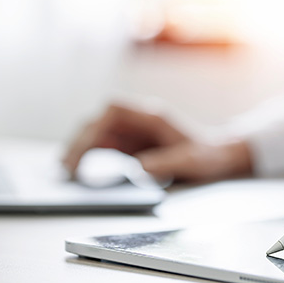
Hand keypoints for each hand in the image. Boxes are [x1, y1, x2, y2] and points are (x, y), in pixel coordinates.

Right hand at [62, 103, 252, 181]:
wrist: (218, 154)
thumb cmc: (207, 154)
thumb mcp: (191, 161)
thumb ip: (166, 164)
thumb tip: (137, 170)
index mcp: (151, 115)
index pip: (114, 111)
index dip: (95, 126)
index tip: (86, 146)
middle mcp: (136, 118)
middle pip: (98, 122)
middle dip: (80, 142)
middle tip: (68, 167)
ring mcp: (130, 130)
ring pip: (94, 133)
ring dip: (78, 149)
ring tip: (65, 171)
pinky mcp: (127, 143)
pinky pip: (100, 145)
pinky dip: (86, 156)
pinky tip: (76, 170)